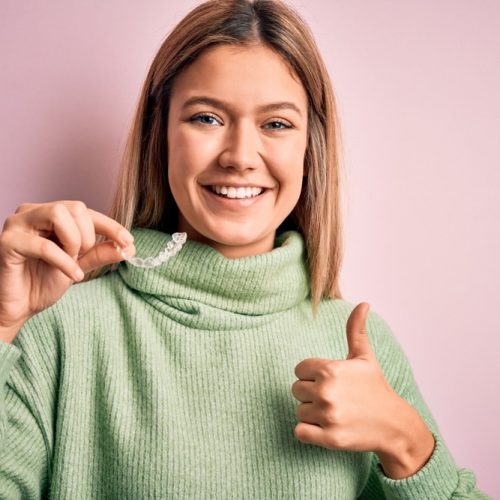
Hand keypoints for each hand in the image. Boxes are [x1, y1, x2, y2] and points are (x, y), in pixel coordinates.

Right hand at [0, 201, 135, 339]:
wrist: (17, 307)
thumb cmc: (42, 283)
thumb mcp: (79, 265)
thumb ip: (100, 253)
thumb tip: (129, 247)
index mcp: (49, 215)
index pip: (85, 210)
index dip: (110, 225)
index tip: (129, 242)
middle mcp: (32, 213)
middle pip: (74, 206)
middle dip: (88, 234)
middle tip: (84, 257)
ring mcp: (17, 225)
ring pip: (58, 214)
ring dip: (74, 241)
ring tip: (73, 261)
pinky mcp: (8, 243)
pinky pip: (45, 245)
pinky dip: (65, 261)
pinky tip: (73, 275)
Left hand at [291, 302, 413, 455]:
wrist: (394, 425)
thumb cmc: (376, 388)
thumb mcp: (365, 358)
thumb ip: (356, 330)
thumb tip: (364, 303)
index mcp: (330, 369)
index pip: (299, 370)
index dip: (312, 375)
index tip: (330, 381)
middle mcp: (326, 391)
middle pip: (296, 390)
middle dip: (311, 394)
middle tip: (333, 398)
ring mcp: (328, 416)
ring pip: (299, 411)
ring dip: (312, 414)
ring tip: (334, 412)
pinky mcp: (329, 438)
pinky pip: (299, 432)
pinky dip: (309, 432)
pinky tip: (326, 427)